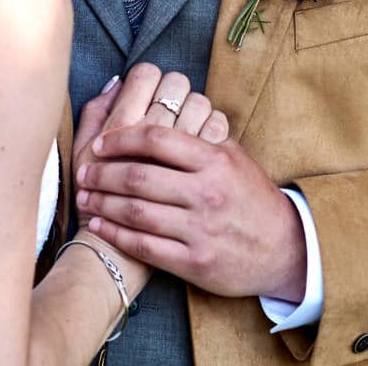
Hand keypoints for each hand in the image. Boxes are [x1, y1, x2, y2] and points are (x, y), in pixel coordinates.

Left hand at [69, 67, 228, 311]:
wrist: (285, 248)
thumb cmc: (251, 195)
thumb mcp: (231, 155)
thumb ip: (197, 133)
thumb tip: (159, 105)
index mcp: (213, 159)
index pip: (156, 138)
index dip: (121, 138)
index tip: (100, 143)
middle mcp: (206, 192)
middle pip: (139, 176)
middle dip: (103, 174)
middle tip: (82, 173)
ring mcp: (200, 229)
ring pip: (138, 213)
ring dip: (104, 205)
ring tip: (85, 199)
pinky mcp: (196, 262)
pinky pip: (147, 247)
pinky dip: (118, 236)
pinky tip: (101, 228)